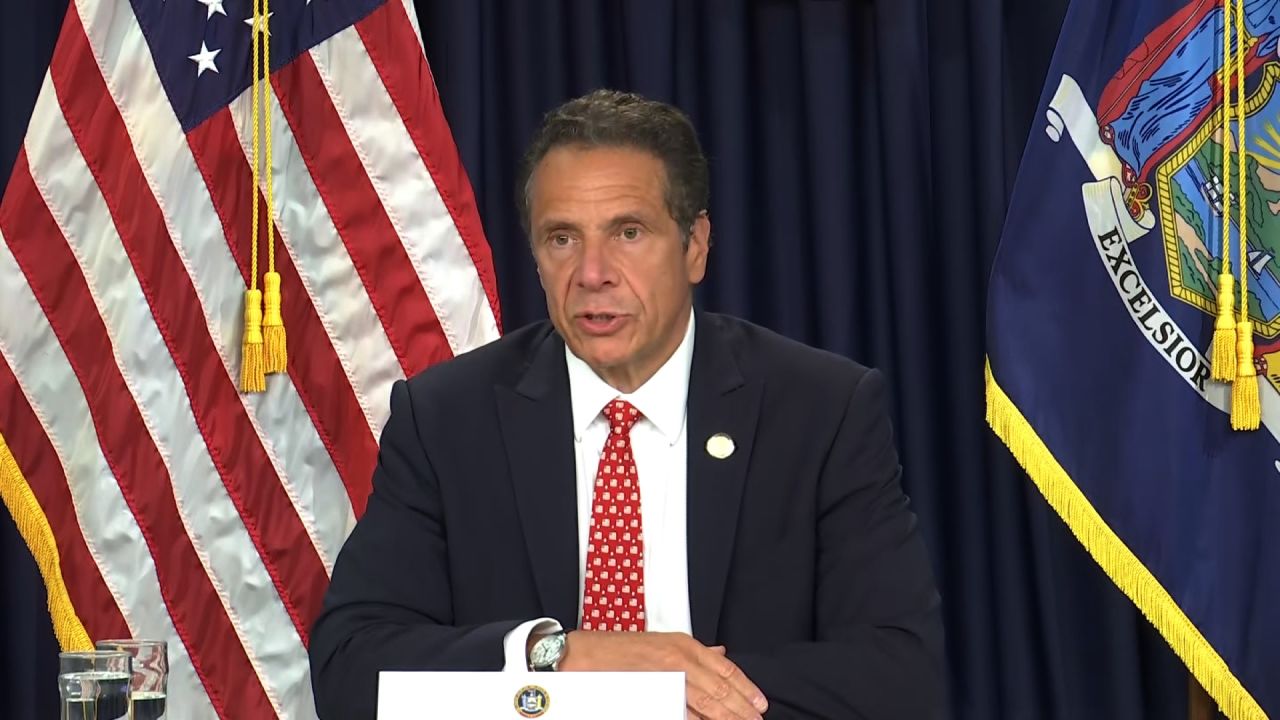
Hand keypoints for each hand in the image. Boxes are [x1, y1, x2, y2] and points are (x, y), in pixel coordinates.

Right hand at [558, 631, 767, 719]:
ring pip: (704, 705)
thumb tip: (720, 653)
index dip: (746, 689)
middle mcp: (676, 660)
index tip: (759, 703)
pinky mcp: (652, 698)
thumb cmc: (616, 650)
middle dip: (740, 709)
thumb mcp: (660, 642)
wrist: (582, 657)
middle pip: (719, 690)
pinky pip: (680, 713)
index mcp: (682, 645)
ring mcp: (664, 680)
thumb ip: (693, 652)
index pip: (725, 669)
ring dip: (724, 718)